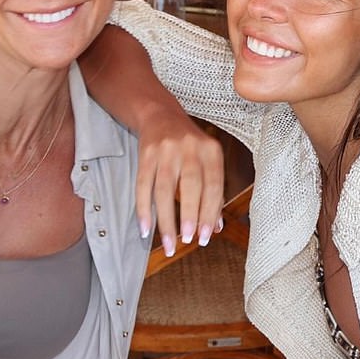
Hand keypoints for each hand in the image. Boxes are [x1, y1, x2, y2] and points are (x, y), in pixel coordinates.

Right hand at [136, 107, 223, 256]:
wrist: (161, 114)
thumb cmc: (189, 146)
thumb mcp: (207, 160)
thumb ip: (213, 192)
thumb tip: (216, 227)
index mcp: (211, 150)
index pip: (214, 185)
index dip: (210, 213)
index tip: (206, 237)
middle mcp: (189, 148)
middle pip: (190, 186)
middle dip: (189, 215)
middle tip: (188, 240)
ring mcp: (166, 150)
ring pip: (164, 189)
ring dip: (166, 219)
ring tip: (169, 243)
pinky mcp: (145, 153)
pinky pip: (143, 185)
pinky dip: (143, 209)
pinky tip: (146, 229)